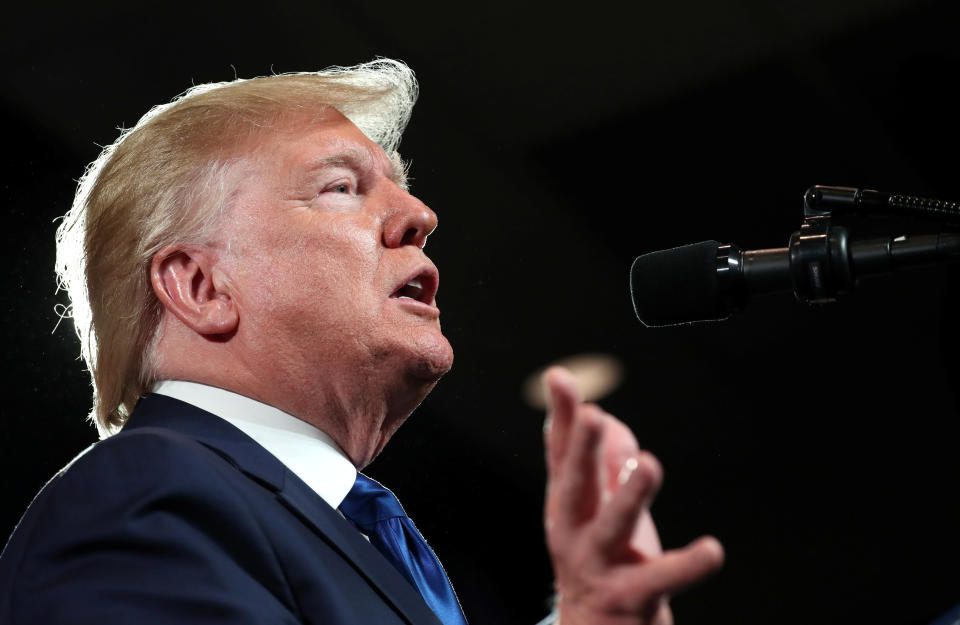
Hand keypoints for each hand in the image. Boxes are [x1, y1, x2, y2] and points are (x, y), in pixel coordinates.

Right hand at [542, 367, 723, 624]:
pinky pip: (660, 579)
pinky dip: (686, 564)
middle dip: (584, 449)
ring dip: (629, 495)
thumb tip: (608, 417)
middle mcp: (573, 533)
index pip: (562, 454)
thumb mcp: (596, 510)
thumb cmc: (600, 564)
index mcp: (568, 506)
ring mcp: (598, 566)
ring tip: (648, 464)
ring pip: (611, 528)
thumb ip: (599, 463)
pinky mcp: (629, 598)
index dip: (562, 416)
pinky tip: (712, 550)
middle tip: (597, 416)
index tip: (559, 379)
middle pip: (576, 486)